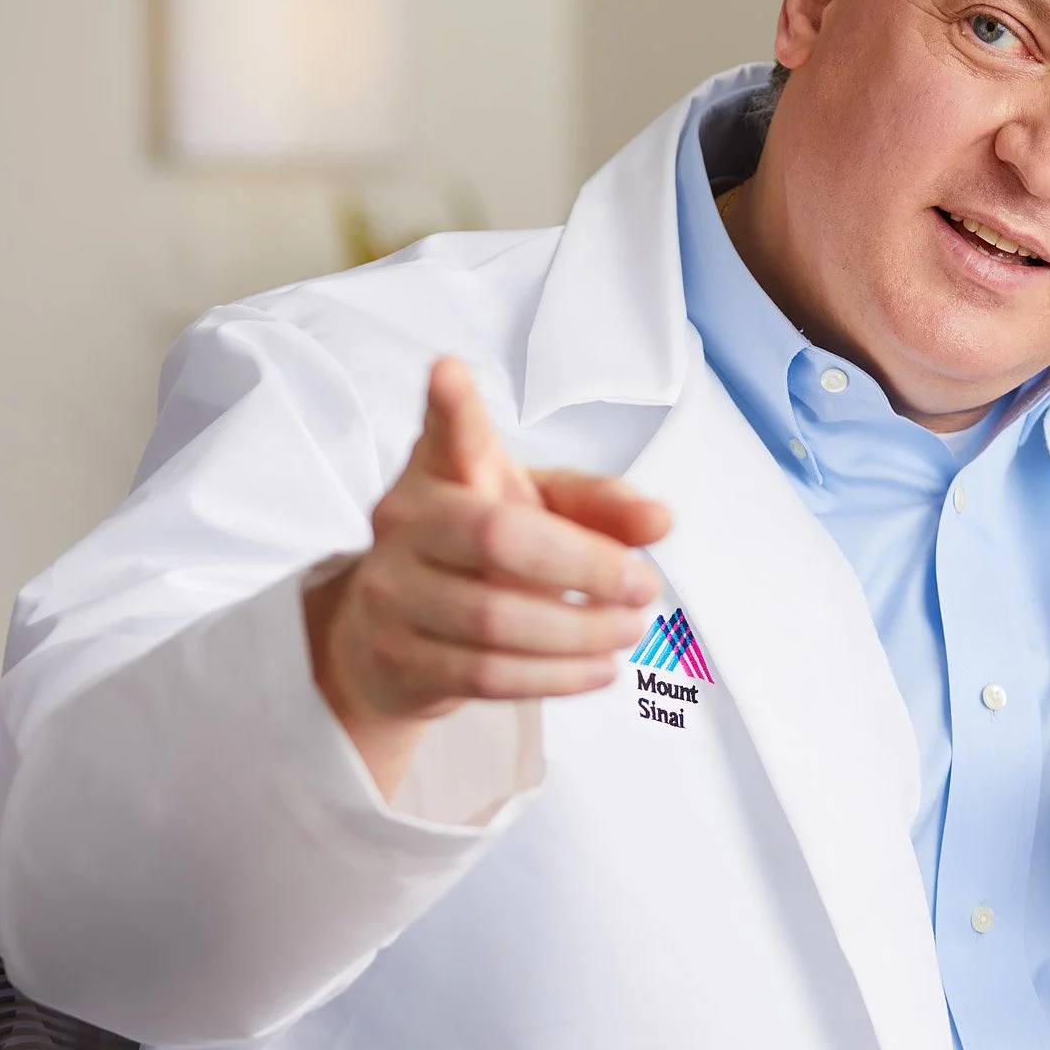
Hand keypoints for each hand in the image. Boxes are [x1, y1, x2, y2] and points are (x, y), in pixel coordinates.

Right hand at [306, 358, 671, 792]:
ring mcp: (394, 593)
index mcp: (444, 471)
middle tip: (643, 585)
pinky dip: (557, 677)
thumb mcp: (541, 510)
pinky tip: (598, 668)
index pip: (446, 433)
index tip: (450, 373)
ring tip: (629, 630)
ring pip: (496, 620)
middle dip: (586, 568)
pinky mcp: (400, 659)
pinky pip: (488, 674)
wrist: (390, 637)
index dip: (449, 405)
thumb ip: (601, 506)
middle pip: (498, 539)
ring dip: (582, 633)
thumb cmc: (479, 554)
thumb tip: (659, 521)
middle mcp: (407, 523)